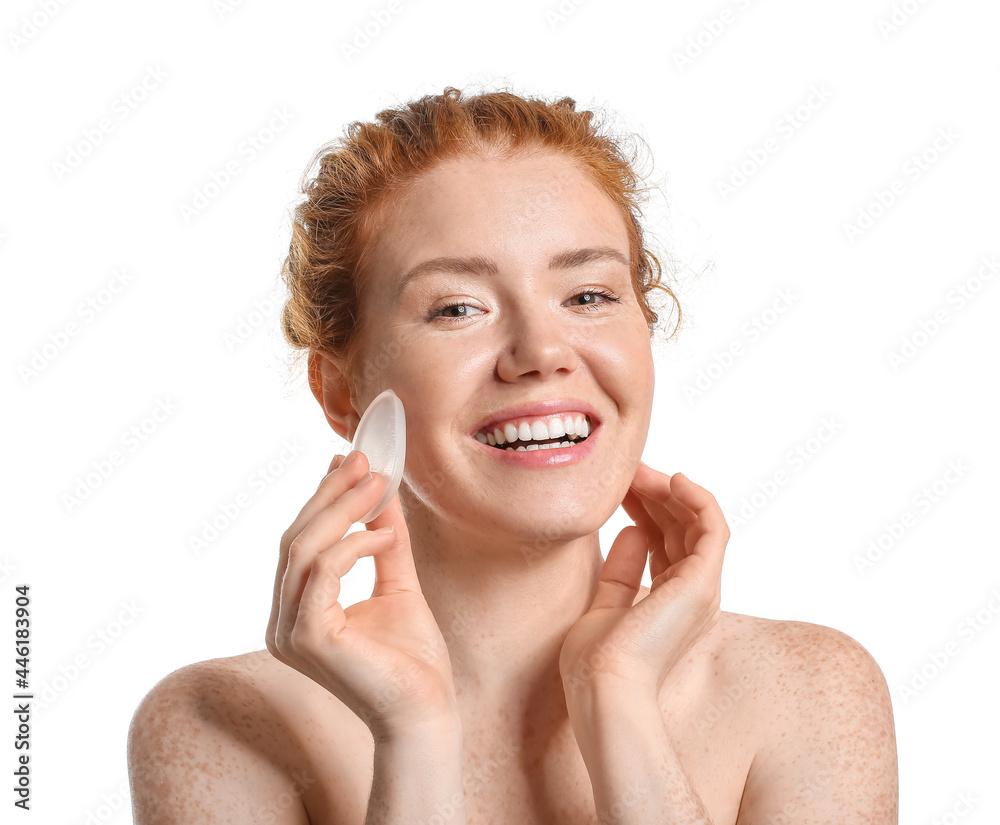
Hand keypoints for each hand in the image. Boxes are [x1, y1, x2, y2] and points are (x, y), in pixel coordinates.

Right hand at [265, 450, 459, 739]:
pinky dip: (355, 544)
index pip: (299, 542)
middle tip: (364, 460)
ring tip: (380, 485)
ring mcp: (288, 632)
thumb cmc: (413, 659)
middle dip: (331, 494)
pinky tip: (387, 534)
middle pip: (295, 539)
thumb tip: (379, 490)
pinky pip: (323, 571)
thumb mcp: (396, 582)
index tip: (348, 459)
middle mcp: (282, 623)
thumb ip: (383, 538)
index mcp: (296, 612)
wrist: (426, 710)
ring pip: (303, 549)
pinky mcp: (307, 637)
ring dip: (343, 509)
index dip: (321, 498)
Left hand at [559, 462, 727, 702]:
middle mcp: (691, 594)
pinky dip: (698, 498)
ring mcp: (701, 588)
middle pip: (680, 528)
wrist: (605, 688)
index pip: (663, 541)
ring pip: (695, 522)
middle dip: (654, 493)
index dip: (643, 508)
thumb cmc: (597, 662)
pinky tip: (673, 480)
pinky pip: (713, 527)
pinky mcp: (702, 581)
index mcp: (669, 602)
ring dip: (669, 490)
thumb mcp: (604, 605)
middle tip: (628, 469)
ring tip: (640, 470)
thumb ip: (619, 570)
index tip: (619, 486)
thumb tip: (631, 531)